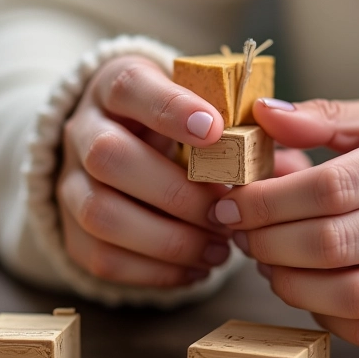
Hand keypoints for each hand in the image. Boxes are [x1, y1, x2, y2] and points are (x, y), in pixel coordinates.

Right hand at [57, 55, 234, 286]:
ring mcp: (69, 181)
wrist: (124, 145)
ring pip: (100, 213)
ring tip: (220, 249)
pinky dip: (155, 271)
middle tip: (226, 210)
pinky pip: (101, 258)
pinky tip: (196, 268)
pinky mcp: (71, 229)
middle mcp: (83, 130)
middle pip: (109, 156)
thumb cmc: (179, 125)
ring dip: (168, 238)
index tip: (216, 130)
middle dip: (176, 191)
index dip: (170, 108)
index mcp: (118, 86)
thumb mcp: (204, 104)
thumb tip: (289, 157)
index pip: (130, 87)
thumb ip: (242, 122)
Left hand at [214, 96, 358, 345]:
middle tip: (239, 232)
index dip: (269, 200)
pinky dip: (322, 314)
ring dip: (289, 284)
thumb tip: (263, 117)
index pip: (333, 187)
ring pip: (352, 297)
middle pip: (335, 244)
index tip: (232, 201)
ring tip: (265, 261)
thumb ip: (327, 116)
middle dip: (268, 242)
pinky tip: (306, 286)